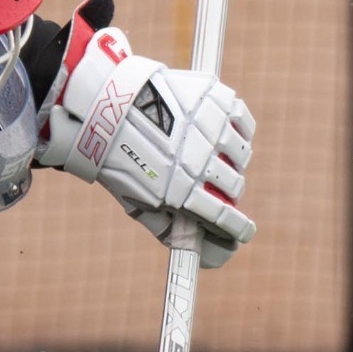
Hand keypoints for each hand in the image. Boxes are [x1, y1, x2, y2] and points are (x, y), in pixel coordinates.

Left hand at [37, 0, 254, 268]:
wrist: (108, 105)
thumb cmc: (120, 158)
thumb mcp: (137, 200)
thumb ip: (165, 227)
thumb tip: (192, 251)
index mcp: (182, 192)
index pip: (224, 218)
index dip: (238, 228)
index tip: (245, 231)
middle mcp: (202, 162)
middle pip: (235, 186)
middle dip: (227, 189)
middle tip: (213, 181)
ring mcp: (213, 130)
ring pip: (242, 155)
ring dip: (231, 158)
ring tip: (210, 150)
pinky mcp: (218, 100)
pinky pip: (244, 123)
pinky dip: (238, 129)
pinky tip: (221, 130)